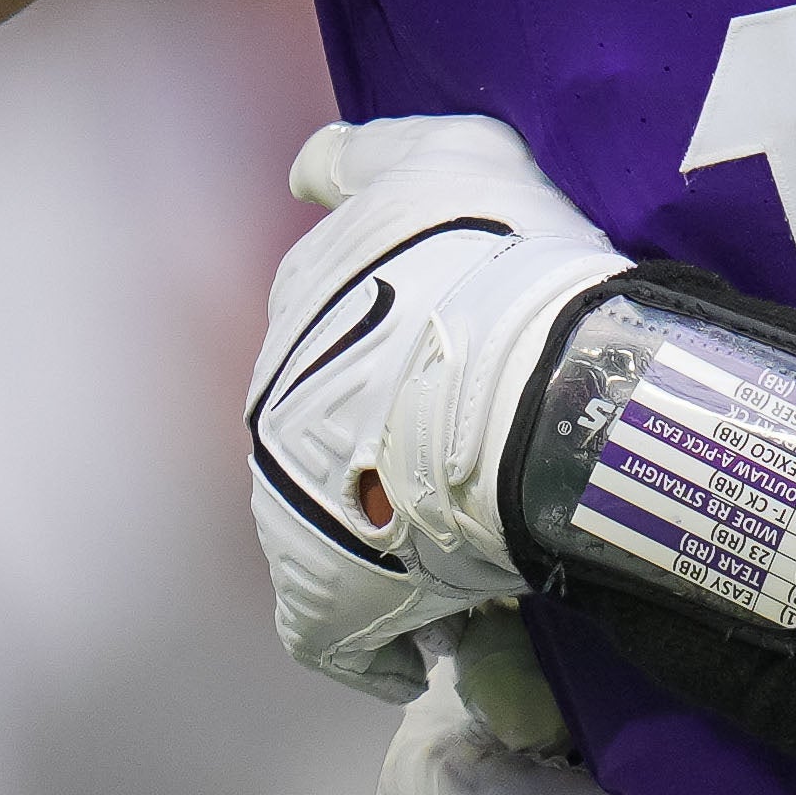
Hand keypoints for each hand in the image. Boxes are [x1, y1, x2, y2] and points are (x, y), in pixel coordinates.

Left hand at [249, 116, 627, 692]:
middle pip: (327, 421)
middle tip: (474, 457)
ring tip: (480, 552)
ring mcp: (283, 502)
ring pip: (335, 523)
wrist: (523, 391)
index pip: (327, 309)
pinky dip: (386, 639)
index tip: (445, 357)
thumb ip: (371, 156)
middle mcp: (272, 394)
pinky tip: (442, 637)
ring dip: (392, 535)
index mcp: (303, 294)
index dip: (395, 335)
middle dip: (386, 439)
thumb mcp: (450, 156)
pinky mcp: (316, 600)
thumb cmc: (502, 265)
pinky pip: (341, 635)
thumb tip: (303, 169)